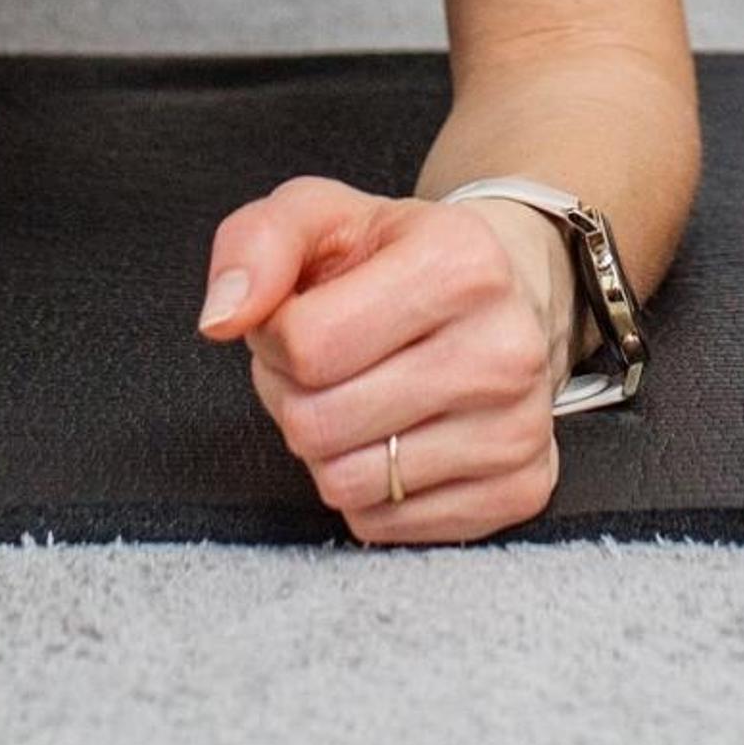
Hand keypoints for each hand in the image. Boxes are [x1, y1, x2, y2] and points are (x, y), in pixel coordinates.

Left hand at [198, 176, 572, 546]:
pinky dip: (369, 492)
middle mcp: (507, 347)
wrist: (499, 296)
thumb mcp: (320, 217)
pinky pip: (383, 527)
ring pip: (346, 484)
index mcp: (461, 261)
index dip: (275, 338)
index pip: (307, 345)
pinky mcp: (521, 489)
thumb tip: (222, 318)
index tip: (300, 317)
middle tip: (324, 365)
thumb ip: (256, 243)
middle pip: (318, 424)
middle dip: (294, 396)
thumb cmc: (397, 259)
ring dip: (326, 449)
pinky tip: (397, 437)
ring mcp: (521, 427)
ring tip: (357, 396)